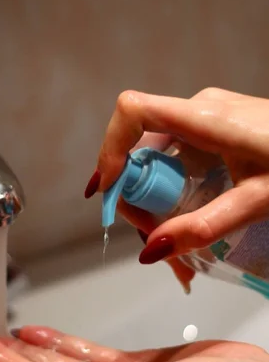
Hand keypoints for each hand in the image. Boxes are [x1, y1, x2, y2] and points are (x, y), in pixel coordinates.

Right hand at [85, 88, 268, 289]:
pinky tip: (184, 220)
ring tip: (172, 245)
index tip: (107, 191)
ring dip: (153, 200)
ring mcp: (206, 117)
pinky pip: (176, 157)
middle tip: (155, 245)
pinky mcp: (214, 128)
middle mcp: (199, 110)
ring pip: (157, 157)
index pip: (133, 111)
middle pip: (140, 148)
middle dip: (136, 199)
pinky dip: (170, 190)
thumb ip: (202, 227)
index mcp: (205, 117)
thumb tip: (150, 251)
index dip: (109, 147)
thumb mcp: (255, 202)